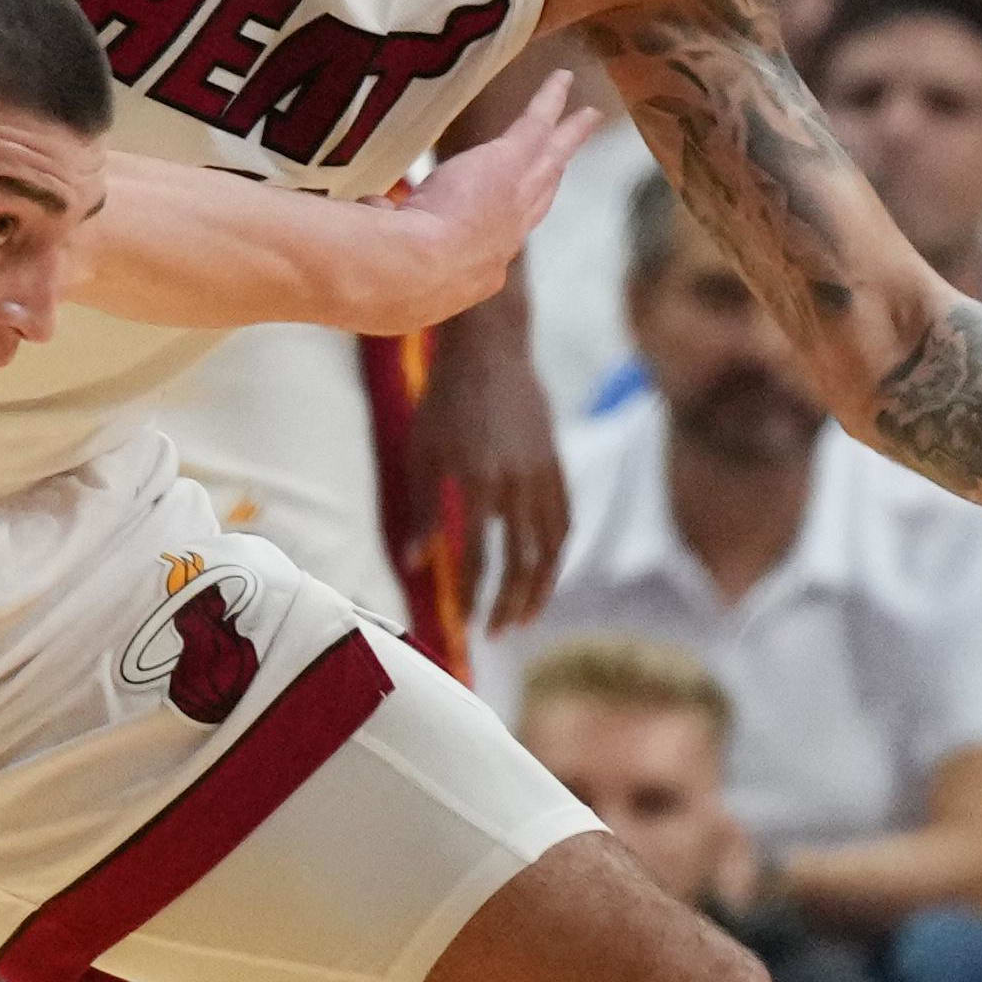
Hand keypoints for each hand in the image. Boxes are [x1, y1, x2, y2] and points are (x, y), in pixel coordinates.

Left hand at [396, 71, 601, 322]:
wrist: (412, 272)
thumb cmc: (388, 274)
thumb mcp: (388, 250)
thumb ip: (385, 225)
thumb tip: (372, 206)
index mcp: (475, 268)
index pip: (493, 240)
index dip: (501, 224)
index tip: (501, 214)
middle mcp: (505, 240)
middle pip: (537, 201)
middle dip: (552, 179)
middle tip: (566, 162)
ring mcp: (515, 199)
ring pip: (550, 160)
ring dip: (568, 136)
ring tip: (585, 116)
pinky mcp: (512, 161)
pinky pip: (536, 123)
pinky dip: (550, 99)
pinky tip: (561, 78)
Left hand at [406, 301, 572, 631]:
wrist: (491, 349)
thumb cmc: (445, 400)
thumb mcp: (422, 454)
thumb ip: (423, 512)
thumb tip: (416, 565)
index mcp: (480, 481)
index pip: (478, 556)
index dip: (473, 595)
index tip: (464, 623)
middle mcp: (519, 481)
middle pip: (523, 560)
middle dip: (510, 603)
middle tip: (497, 632)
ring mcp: (544, 472)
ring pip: (552, 545)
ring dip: (541, 586)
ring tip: (526, 615)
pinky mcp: (557, 462)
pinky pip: (564, 518)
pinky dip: (557, 551)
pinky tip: (544, 571)